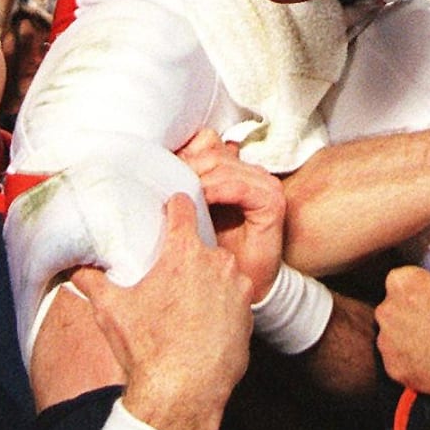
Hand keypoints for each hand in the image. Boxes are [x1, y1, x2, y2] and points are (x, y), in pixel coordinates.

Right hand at [70, 194, 250, 429]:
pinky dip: (222, 306)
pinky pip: (234, 299)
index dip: (174, 206)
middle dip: (186, 257)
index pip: (183, 207)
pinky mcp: (248, 312)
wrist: (183, 392)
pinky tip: (204, 324)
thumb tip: (76, 268)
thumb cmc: (148, 350)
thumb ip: (92, 281)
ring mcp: (237, 287)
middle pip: (200, 245)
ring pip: (220, 272)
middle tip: (169, 277)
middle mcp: (217, 262)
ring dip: (207, 281)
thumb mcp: (111, 311)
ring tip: (186, 306)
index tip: (171, 208)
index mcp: (183, 253)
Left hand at [175, 130, 286, 298]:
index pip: (207, 142)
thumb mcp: (193, 212)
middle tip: (163, 186)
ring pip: (221, 166)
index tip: (159, 170)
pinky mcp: (271, 201)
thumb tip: (157, 166)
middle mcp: (251, 172)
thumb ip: (184, 187)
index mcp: (233, 169)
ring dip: (196, 181)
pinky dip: (215, 192)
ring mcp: (264, 184)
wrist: (241, 287)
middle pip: (211, 153)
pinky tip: (200, 202)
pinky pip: (238, 187)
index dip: (183, 153)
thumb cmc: (216, 253)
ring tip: (178, 199)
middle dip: (185, 168)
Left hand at [376, 267, 429, 394]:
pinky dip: (410, 366)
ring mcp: (387, 341)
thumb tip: (429, 294)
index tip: (426, 305)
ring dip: (406, 343)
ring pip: (392, 340)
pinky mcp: (393, 368)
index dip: (414, 296)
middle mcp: (387, 309)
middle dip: (406, 319)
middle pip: (391, 312)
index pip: (398, 285)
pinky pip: (397, 365)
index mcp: (400, 282)